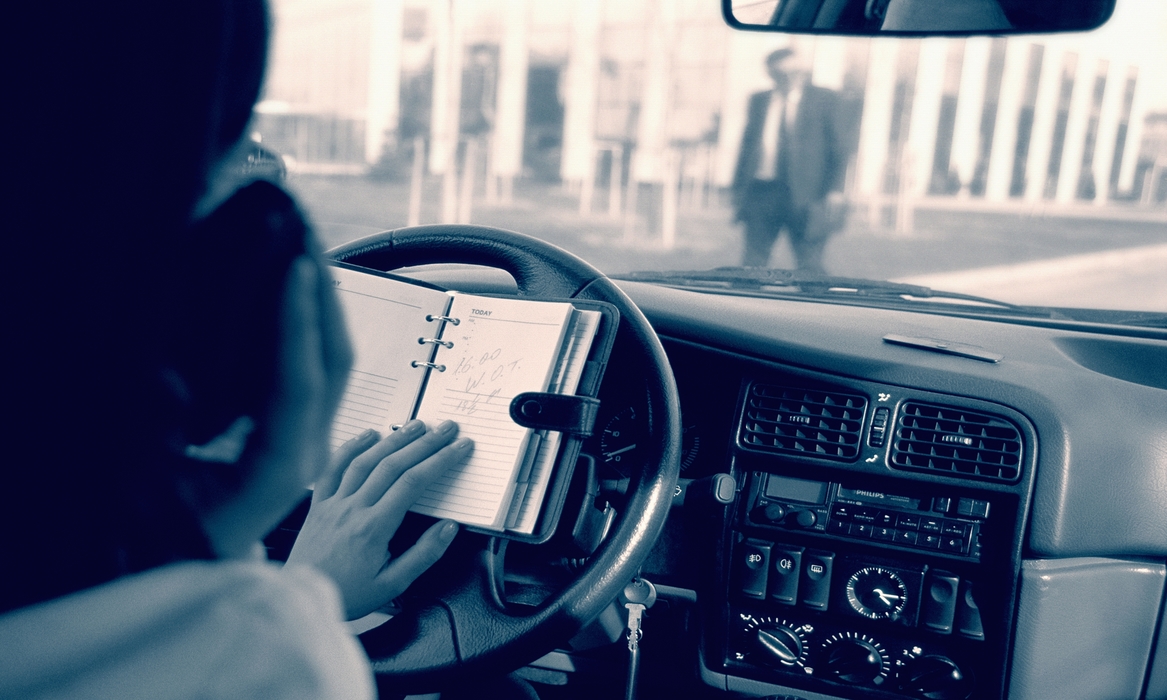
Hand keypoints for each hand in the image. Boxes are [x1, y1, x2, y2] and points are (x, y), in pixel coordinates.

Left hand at [286, 419, 472, 619]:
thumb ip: (423, 555)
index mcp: (374, 528)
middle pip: (393, 465)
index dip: (440, 461)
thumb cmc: (348, 594)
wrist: (301, 599)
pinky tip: (367, 435)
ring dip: (393, 439)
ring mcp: (334, 504)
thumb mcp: (393, 584)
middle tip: (447, 429)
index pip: (413, 483)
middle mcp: (353, 509)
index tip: (459, 448)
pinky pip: (333, 469)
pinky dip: (350, 448)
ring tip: (416, 426)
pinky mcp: (318, 505)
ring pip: (366, 461)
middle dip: (425, 443)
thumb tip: (449, 528)